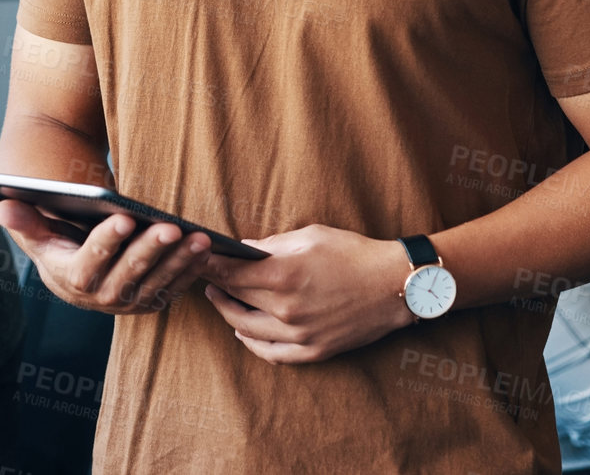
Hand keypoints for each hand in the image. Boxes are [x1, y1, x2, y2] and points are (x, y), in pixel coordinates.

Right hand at [0, 199, 210, 313]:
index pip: (90, 261)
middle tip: (172, 227)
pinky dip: (192, 270)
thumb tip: (2, 206)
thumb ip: (24, 221)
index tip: (123, 218)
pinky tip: (207, 250)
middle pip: (129, 273)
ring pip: (158, 282)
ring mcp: (129, 302)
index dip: (106, 241)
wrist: (77, 276)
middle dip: (151, 250)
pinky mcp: (151, 302)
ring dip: (181, 262)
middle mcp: (102, 297)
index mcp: (73, 279)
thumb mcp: (39, 233)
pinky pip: (175, 287)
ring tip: (200, 238)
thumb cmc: (58, 245)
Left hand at [199, 224, 413, 364]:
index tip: (195, 259)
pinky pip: (271, 353)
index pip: (230, 272)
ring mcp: (299, 334)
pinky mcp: (313, 350)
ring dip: (228, 314)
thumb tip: (242, 249)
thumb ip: (271, 244)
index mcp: (284, 274)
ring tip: (221, 300)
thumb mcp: (310, 236)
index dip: (208, 266)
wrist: (394, 284)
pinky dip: (252, 343)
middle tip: (203, 275)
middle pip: (235, 298)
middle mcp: (287, 308)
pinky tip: (243, 332)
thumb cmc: (353, 252)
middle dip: (216, 285)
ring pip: (246, 329)